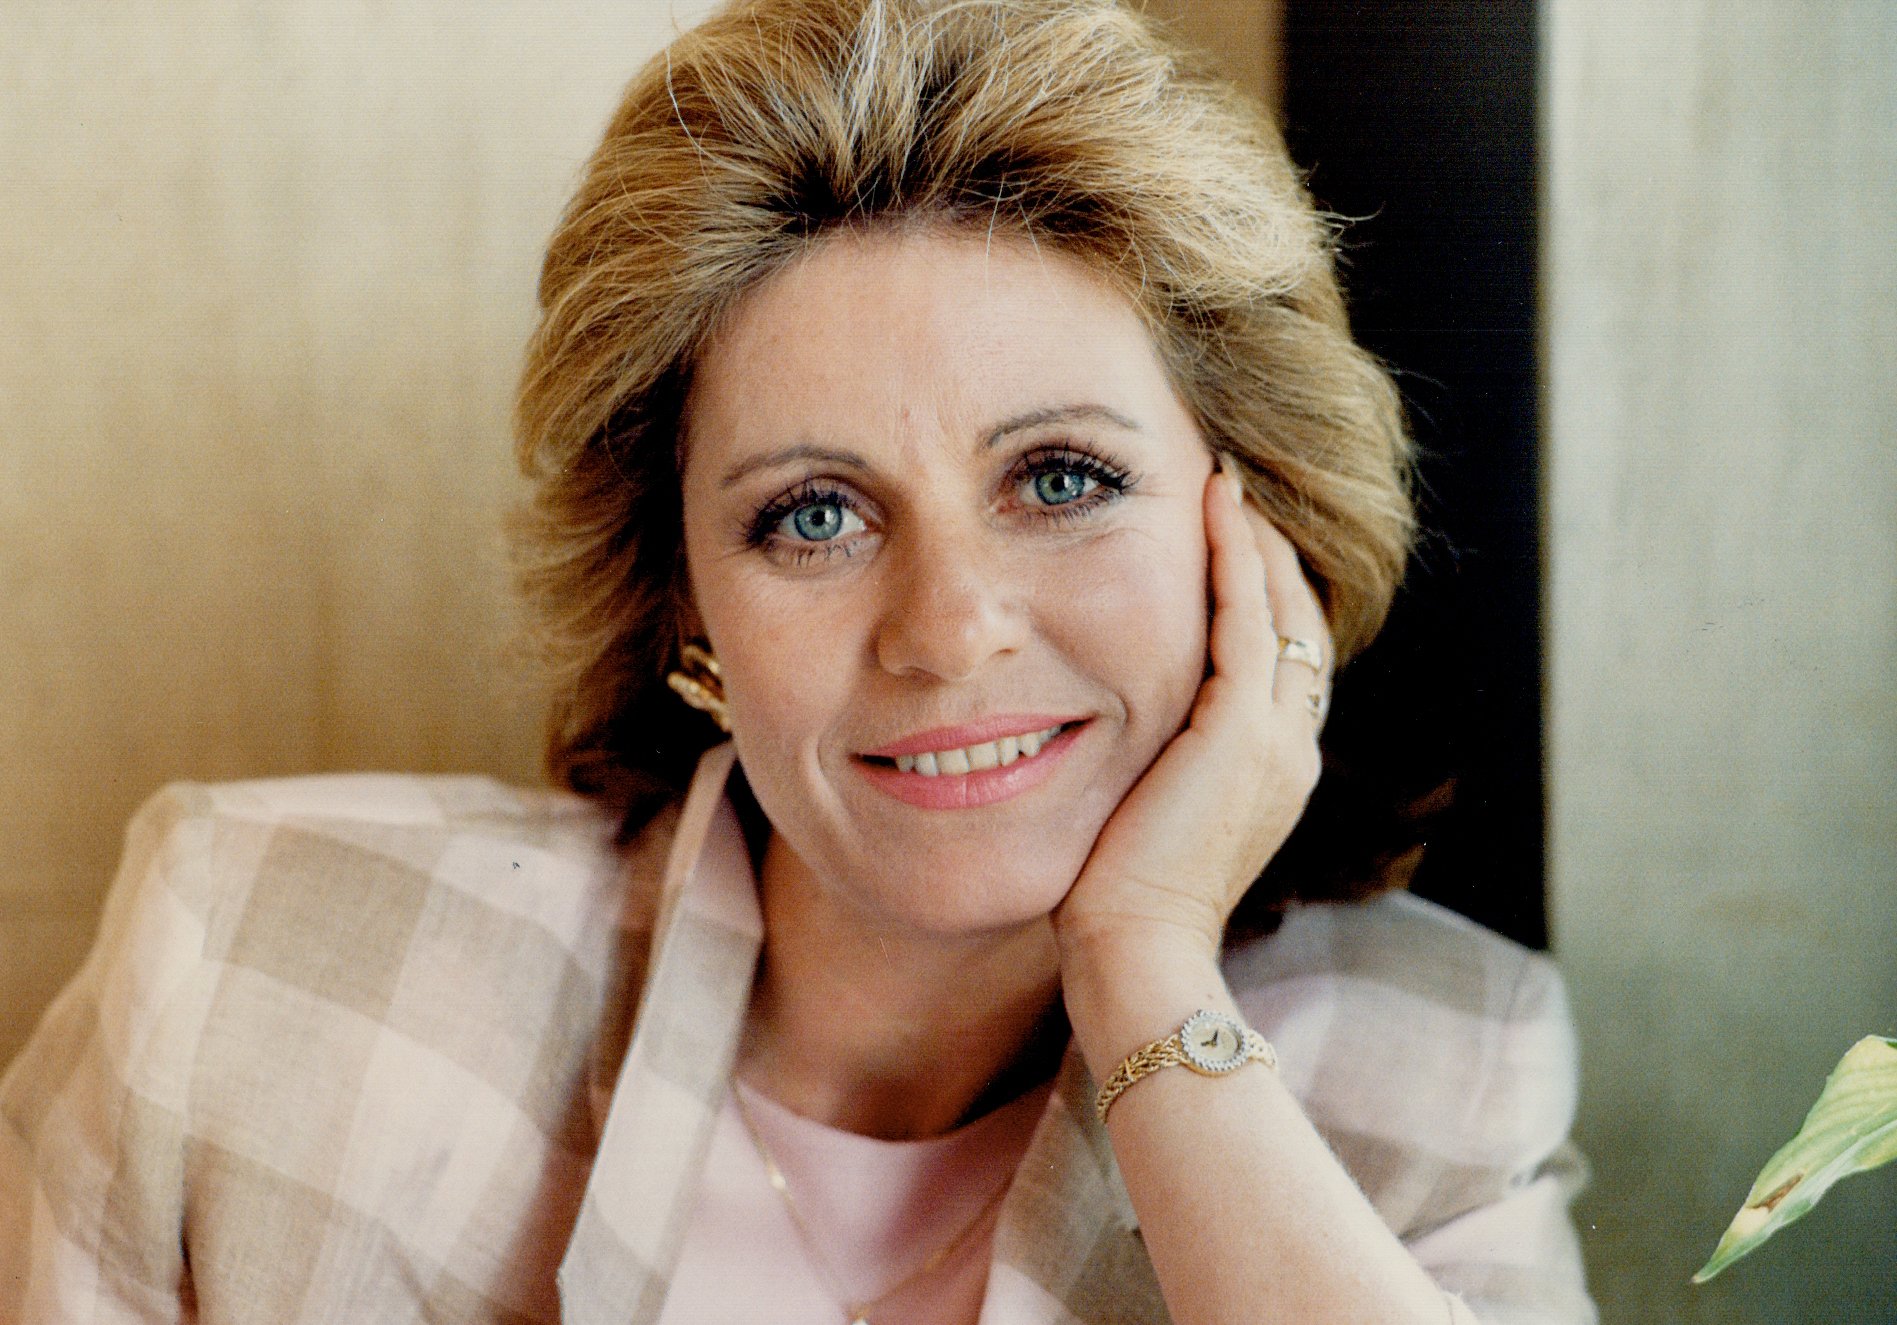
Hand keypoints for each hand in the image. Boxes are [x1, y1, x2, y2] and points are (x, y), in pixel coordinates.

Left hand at [1052, 463, 1330, 964]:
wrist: (1137, 951)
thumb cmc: (1118, 901)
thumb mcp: (1146, 815)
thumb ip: (1153, 764)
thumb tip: (1107, 732)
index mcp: (1271, 772)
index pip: (1282, 661)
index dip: (1262, 595)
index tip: (1228, 541)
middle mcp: (1290, 750)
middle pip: (1299, 623)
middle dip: (1269, 555)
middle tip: (1231, 493)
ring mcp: (1276, 741)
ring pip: (1283, 610)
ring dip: (1255, 540)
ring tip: (1224, 484)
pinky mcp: (1242, 733)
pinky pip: (1249, 618)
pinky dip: (1235, 556)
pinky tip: (1213, 506)